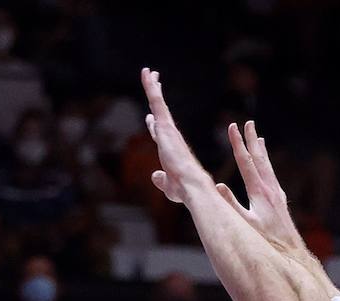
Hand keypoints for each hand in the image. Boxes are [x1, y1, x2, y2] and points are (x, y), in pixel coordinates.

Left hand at [141, 67, 210, 203]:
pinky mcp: (165, 125)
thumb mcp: (168, 186)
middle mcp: (170, 136)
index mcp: (170, 149)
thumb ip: (160, 180)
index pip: (160, 133)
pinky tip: (147, 74)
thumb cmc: (184, 189)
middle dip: (156, 98)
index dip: (155, 125)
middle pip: (160, 112)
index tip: (150, 117)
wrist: (192, 184)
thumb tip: (154, 176)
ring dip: (153, 86)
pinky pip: (157, 101)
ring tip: (149, 71)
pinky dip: (151, 87)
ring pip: (158, 102)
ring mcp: (168, 129)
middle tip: (154, 82)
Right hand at [217, 121, 306, 255]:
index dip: (238, 144)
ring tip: (259, 138)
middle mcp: (270, 189)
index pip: (246, 162)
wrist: (291, 252)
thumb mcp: (246, 224)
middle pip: (259, 159)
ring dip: (262, 151)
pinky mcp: (280, 202)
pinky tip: (267, 168)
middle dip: (252, 140)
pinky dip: (268, 167)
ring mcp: (277, 194)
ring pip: (268, 167)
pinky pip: (272, 177)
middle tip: (248, 123)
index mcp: (259, 192)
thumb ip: (232, 205)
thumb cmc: (267, 242)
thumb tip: (217, 186)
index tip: (232, 127)